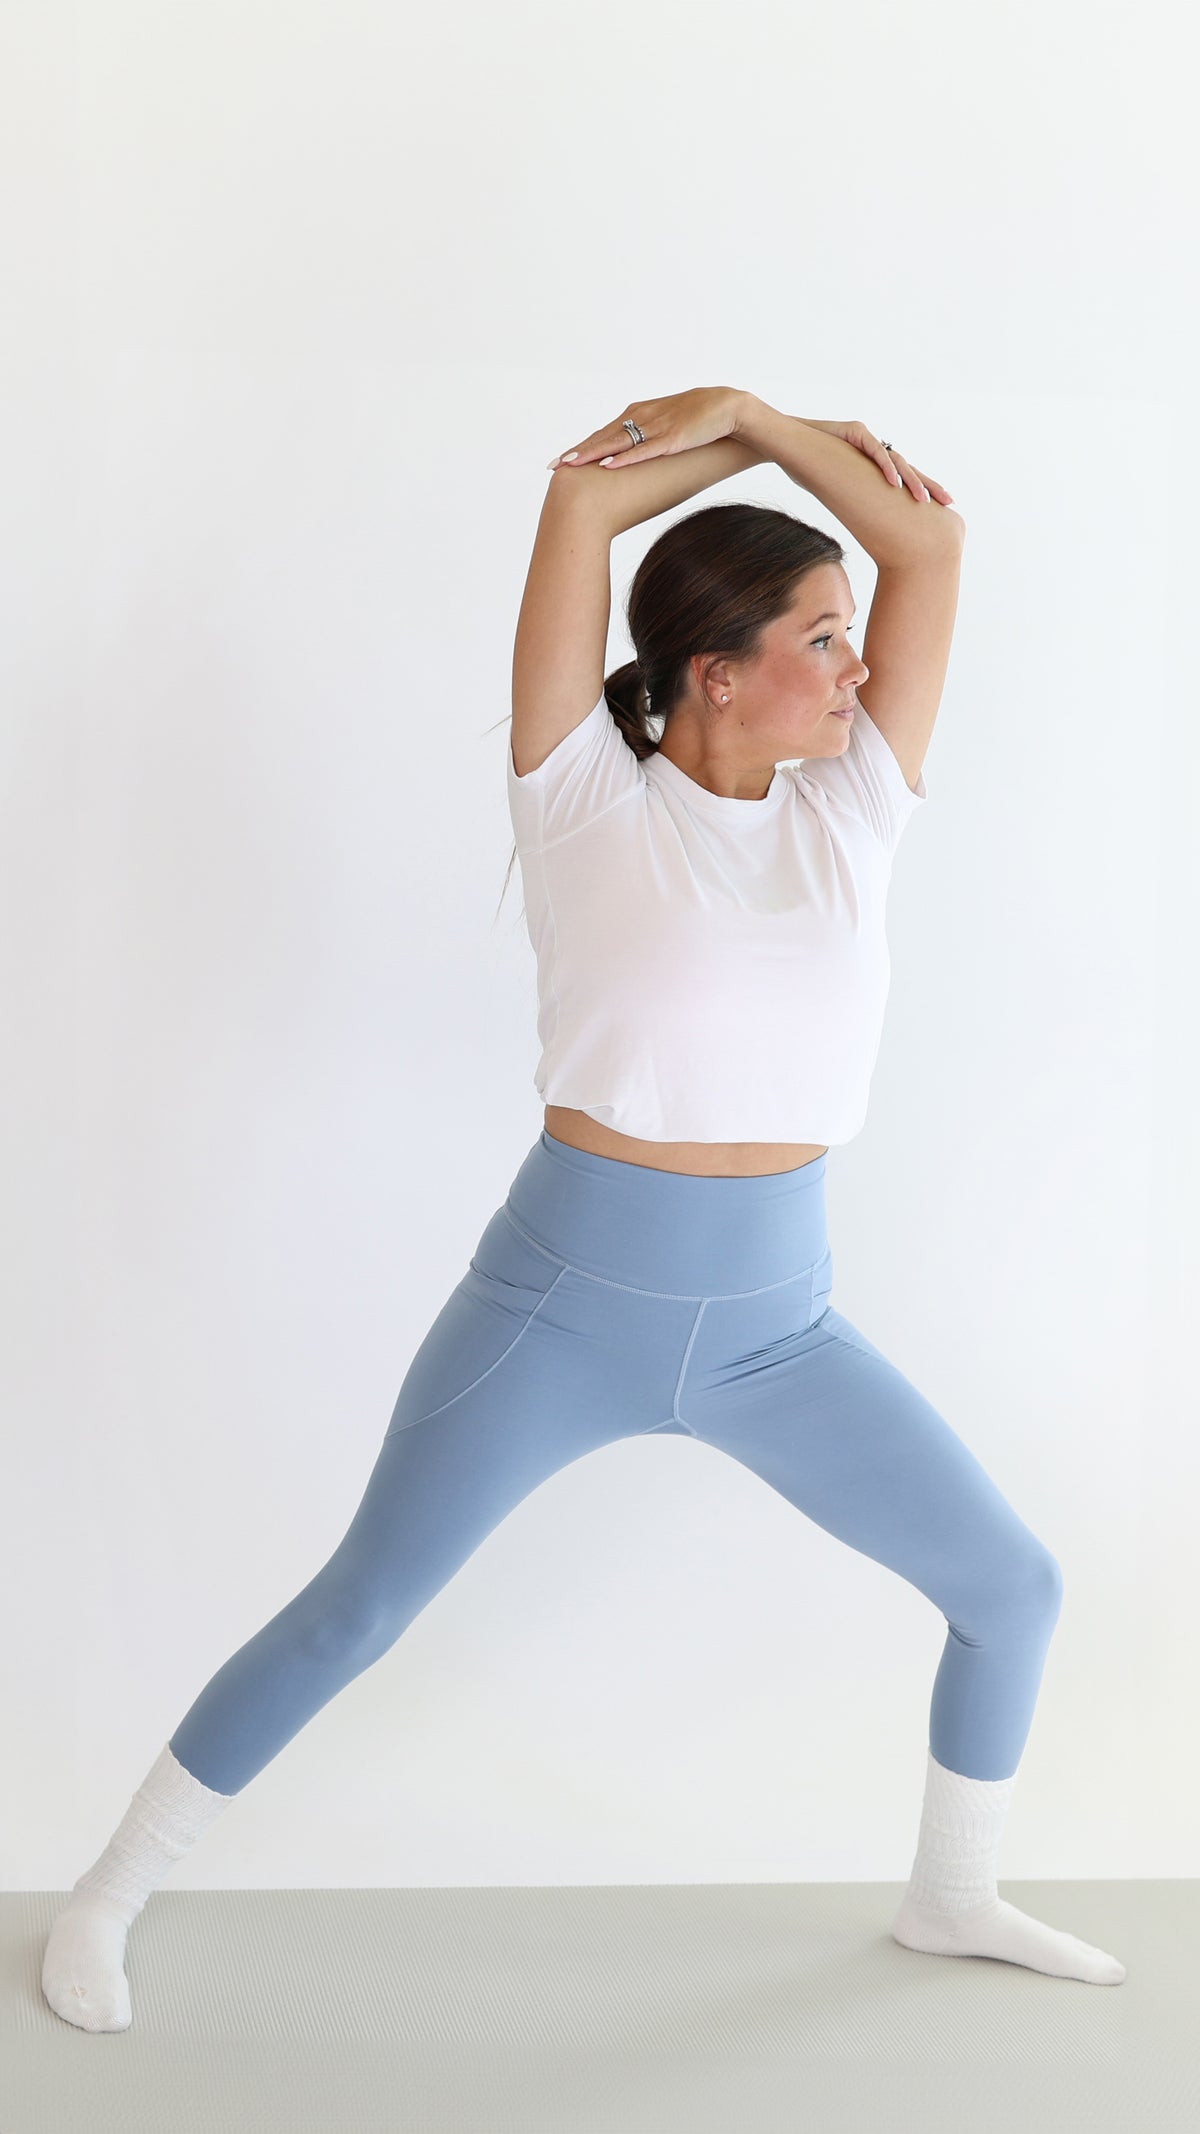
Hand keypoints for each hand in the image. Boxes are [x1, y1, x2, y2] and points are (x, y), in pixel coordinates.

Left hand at [547, 386, 742, 469]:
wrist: (730, 408)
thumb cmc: (701, 420)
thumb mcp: (669, 428)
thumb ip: (650, 438)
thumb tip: (635, 457)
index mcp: (640, 414)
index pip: (605, 433)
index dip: (582, 447)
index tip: (561, 460)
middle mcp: (643, 417)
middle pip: (603, 436)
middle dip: (577, 452)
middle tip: (553, 465)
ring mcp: (656, 427)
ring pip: (617, 442)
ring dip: (592, 453)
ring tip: (569, 464)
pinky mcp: (672, 438)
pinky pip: (643, 450)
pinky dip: (624, 458)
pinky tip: (607, 465)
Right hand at [798, 418, 954, 504]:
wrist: (783, 443)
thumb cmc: (805, 467)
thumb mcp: (834, 489)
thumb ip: (851, 501)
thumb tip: (860, 526)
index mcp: (873, 464)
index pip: (903, 479)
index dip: (922, 492)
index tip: (941, 509)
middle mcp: (874, 449)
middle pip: (909, 468)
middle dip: (929, 486)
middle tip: (949, 503)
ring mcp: (866, 438)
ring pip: (896, 460)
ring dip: (912, 481)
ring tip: (924, 500)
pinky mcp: (854, 432)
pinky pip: (875, 451)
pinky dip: (886, 467)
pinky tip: (896, 483)